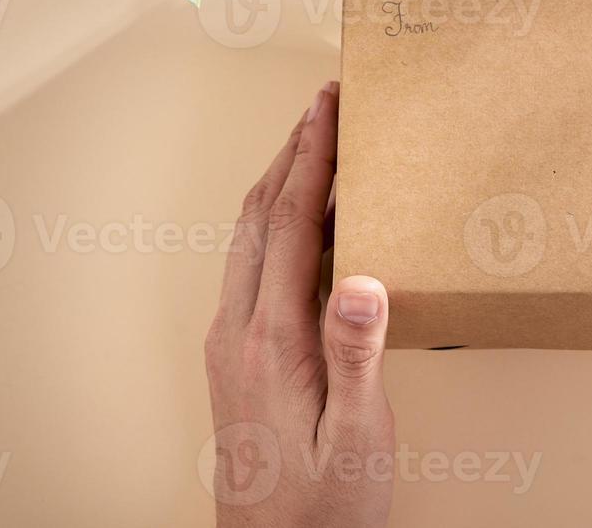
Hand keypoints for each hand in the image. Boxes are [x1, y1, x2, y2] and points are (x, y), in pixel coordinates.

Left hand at [204, 80, 393, 527]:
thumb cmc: (325, 506)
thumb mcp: (357, 436)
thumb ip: (357, 355)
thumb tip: (362, 277)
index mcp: (270, 340)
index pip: (289, 223)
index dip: (312, 158)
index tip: (329, 107)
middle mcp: (238, 332)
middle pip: (257, 216)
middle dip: (290, 152)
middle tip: (321, 103)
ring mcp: (229, 345)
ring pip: (245, 240)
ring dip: (276, 183)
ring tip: (309, 144)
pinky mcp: (234, 361)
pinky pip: (249, 267)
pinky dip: (272, 223)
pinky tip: (297, 225)